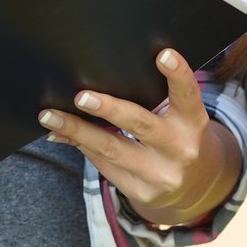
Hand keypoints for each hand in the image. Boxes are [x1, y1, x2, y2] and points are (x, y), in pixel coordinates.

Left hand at [40, 48, 238, 227]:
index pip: (188, 96)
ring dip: (77, 130)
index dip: (178, 75)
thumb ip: (158, 100)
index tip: (163, 54)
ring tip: (50, 116)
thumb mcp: (181, 119)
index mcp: (192, 123)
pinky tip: (62, 134)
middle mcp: (179, 150)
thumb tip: (104, 78)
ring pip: (111, 149)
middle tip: (82, 96)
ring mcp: (159, 174)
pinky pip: (104, 165)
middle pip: (140, 125)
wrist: (197, 187)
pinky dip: (81, 145)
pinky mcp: (140, 191)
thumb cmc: (179, 137)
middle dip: (109, 110)